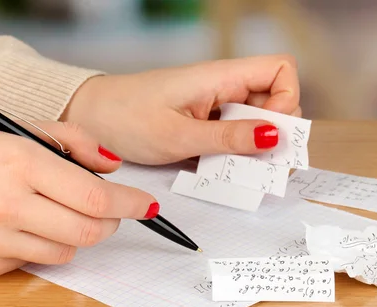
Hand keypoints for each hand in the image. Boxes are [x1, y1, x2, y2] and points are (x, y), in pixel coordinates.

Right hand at [0, 122, 157, 277]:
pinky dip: (40, 247)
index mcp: (19, 164)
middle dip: (110, 223)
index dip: (129, 203)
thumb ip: (73, 141)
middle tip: (110, 212)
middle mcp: (7, 205)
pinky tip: (23, 227)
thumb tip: (112, 165)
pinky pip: (32, 263)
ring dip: (76, 236)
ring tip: (59, 215)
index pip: (94, 195)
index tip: (146, 204)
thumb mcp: (18, 130)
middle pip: (87, 231)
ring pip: (65, 253)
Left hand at [62, 54, 300, 164]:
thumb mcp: (179, 135)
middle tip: (253, 162)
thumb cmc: (124, 117)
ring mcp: (211, 105)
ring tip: (227, 167)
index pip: (280, 70)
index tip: (269, 132)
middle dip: (272, 133)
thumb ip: (228, 137)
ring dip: (249, 148)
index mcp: (220, 77)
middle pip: (273, 101)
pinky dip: (228, 153)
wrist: (89, 118)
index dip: (287, 99)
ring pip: (252, 123)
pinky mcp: (200, 122)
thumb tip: (275, 136)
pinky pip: (229, 135)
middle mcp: (221, 87)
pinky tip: (212, 167)